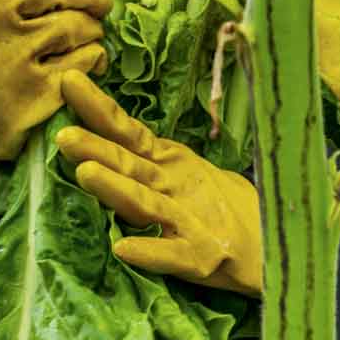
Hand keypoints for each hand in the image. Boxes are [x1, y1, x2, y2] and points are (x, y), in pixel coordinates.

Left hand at [55, 70, 262, 295]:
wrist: (276, 239)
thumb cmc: (217, 204)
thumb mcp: (180, 171)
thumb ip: (141, 159)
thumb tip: (87, 140)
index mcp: (168, 161)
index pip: (127, 131)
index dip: (98, 109)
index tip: (68, 82)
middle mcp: (174, 184)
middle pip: (130, 163)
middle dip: (97, 148)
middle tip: (63, 136)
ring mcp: (189, 219)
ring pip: (146, 202)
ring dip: (116, 189)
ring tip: (85, 175)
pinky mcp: (201, 256)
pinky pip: (171, 255)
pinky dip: (150, 251)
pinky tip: (124, 250)